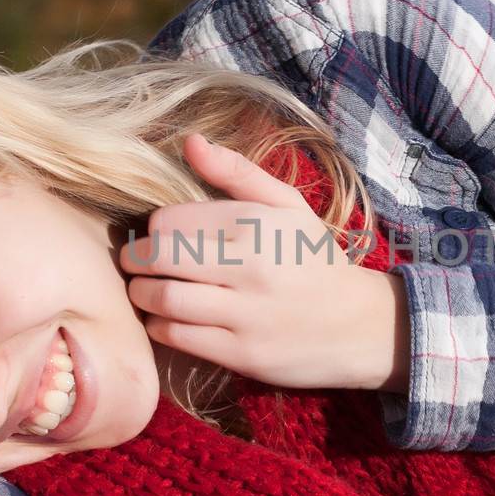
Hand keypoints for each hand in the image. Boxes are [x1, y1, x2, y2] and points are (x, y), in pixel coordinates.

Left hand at [120, 133, 406, 391]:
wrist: (360, 325)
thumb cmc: (315, 258)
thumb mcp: (288, 205)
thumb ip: (237, 172)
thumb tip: (190, 142)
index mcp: (256, 225)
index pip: (170, 220)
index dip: (156, 227)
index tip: (160, 234)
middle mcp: (249, 267)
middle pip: (159, 258)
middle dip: (134, 260)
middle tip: (135, 262)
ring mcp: (245, 314)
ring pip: (164, 300)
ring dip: (142, 295)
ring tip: (146, 290)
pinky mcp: (242, 353)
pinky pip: (180, 338)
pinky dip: (161, 327)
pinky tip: (167, 318)